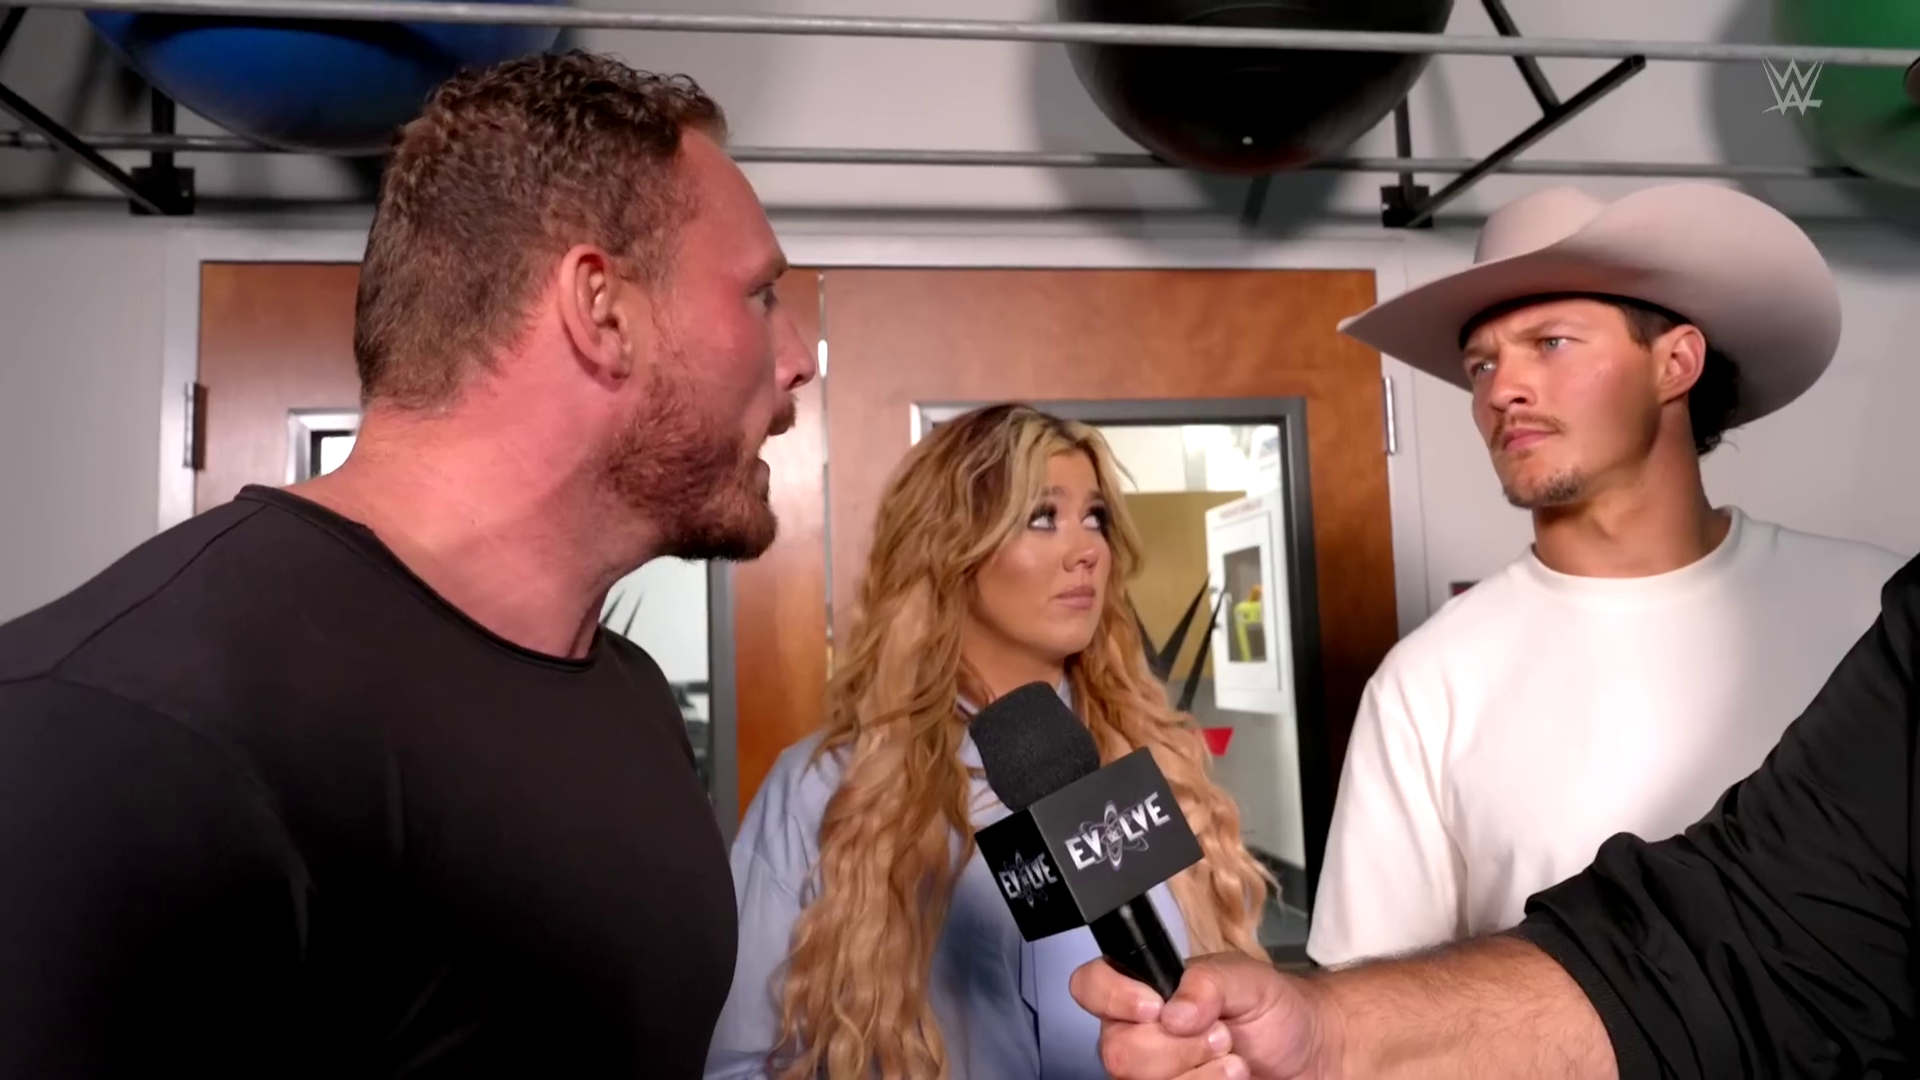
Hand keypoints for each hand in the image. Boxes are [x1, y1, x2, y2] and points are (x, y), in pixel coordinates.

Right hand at [1070, 953, 1331, 1079]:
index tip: (1155, 1007)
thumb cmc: (1277, 1011)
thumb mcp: (1249, 980)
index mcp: (1145, 991)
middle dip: (1177, 1046)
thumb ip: (1208, 982)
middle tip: (1218, 1034)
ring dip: (1198, 1074)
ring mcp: (1156, 1074)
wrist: (1312, 1054)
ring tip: (1232, 1059)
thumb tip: (1175, 1008)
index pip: (1091, 987)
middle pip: (1118, 1052)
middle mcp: (1141, 1034)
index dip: (1114, 998)